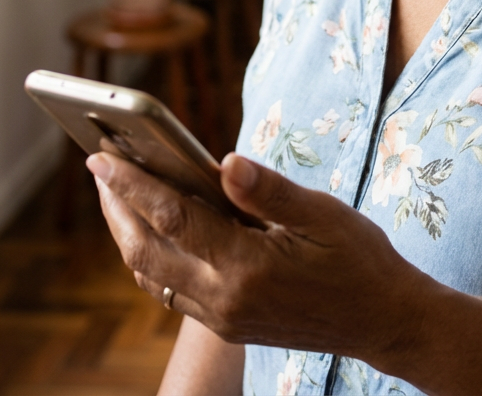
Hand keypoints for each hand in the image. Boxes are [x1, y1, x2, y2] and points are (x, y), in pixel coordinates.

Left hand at [87, 150, 422, 359]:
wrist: (382, 320)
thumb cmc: (359, 259)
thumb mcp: (323, 214)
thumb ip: (269, 190)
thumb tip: (225, 161)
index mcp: (247, 267)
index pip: (173, 219)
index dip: (133, 185)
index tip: (102, 157)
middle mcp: (224, 300)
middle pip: (145, 253)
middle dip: (116, 208)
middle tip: (99, 167)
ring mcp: (222, 318)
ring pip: (152, 276)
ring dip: (128, 234)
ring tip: (118, 193)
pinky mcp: (226, 325)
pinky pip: (171, 290)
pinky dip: (152, 257)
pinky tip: (155, 228)